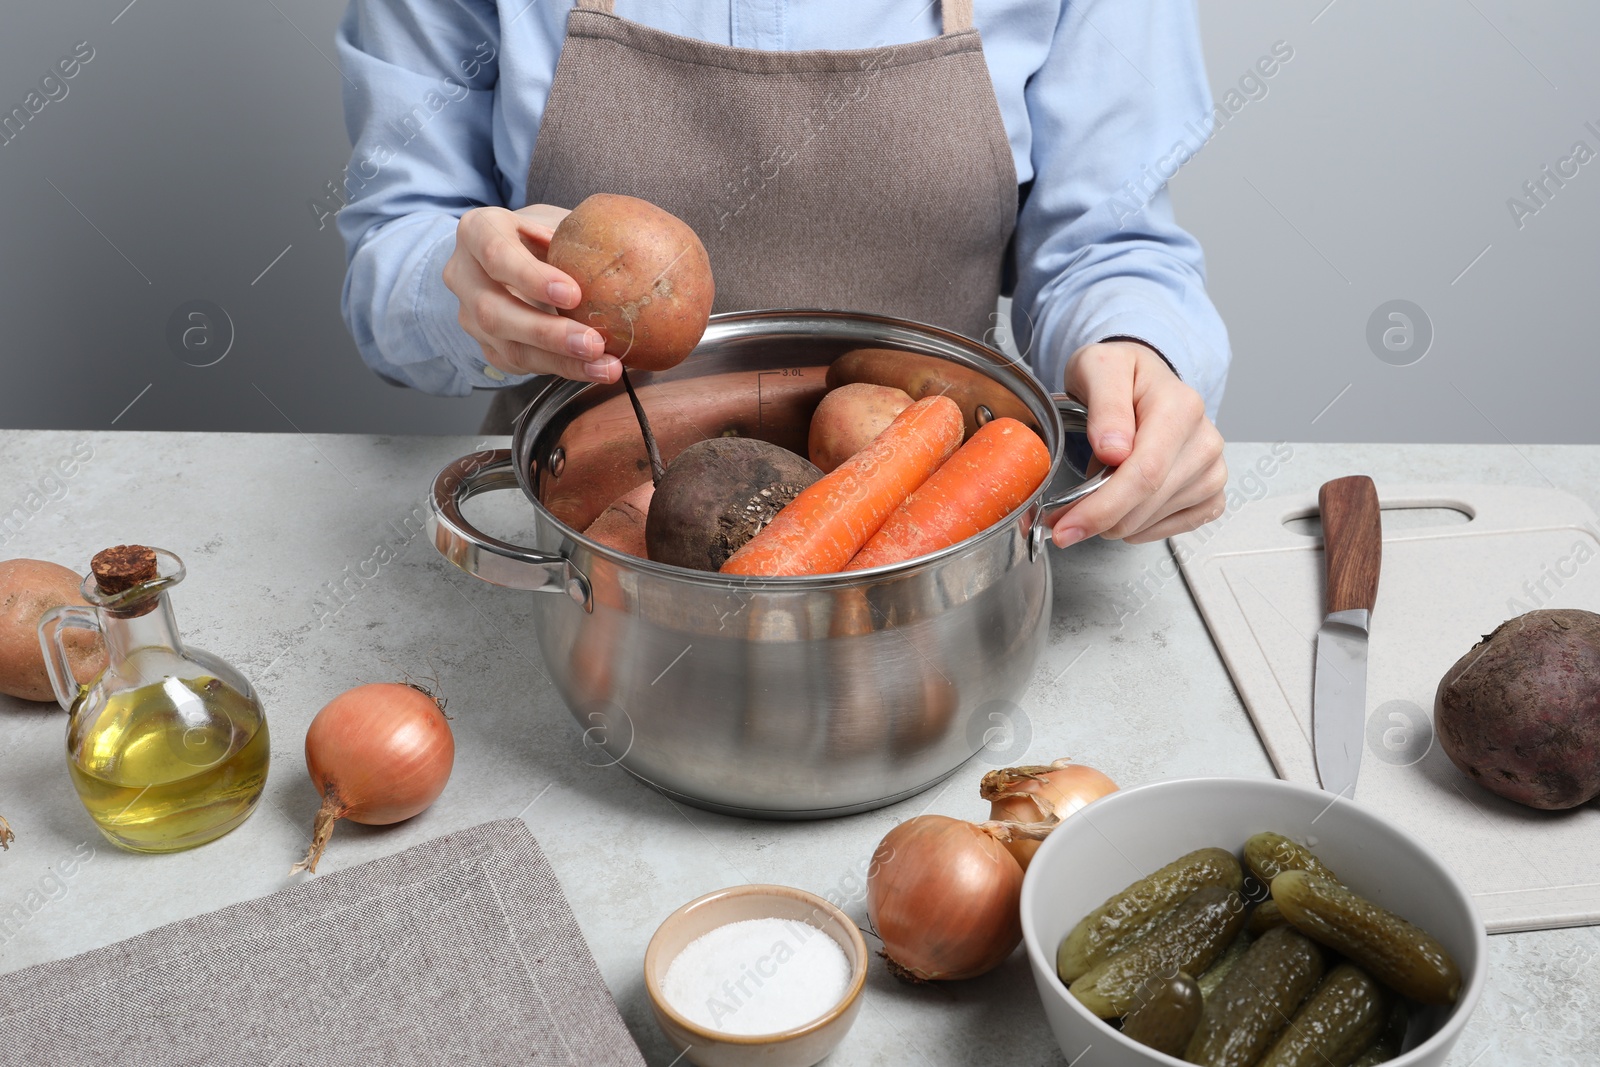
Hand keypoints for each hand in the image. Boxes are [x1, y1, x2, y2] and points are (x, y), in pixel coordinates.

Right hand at [442, 204, 619, 382]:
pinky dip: (561, 369)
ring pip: (509, 347)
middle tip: (593, 343)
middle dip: (547, 333)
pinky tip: (593, 370)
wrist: (513, 256)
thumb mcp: (554, 220)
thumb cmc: (540, 234)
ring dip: (561, 361)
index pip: (496, 254)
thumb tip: (618, 253)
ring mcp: (470, 316)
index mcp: (477, 231)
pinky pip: (521, 365)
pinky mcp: (488, 346)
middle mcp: (464, 275)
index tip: (573, 295)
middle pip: (495, 311)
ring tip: (605, 366)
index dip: (532, 277)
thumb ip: (575, 233)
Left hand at [1050, 339, 1225, 545]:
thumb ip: (1105, 406)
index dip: (1102, 509)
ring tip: (1093, 498)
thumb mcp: (1099, 368)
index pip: (1144, 474)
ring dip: (1114, 523)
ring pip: (1154, 520)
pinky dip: (1138, 528)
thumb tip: (1114, 451)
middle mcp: (1205, 441)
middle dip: (1097, 520)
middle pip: (1147, 503)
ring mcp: (1212, 470)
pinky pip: (1171, 529)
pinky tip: (1124, 508)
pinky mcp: (1211, 492)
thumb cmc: (1119, 373)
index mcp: (1181, 408)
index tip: (1064, 527)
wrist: (1143, 380)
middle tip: (1062, 521)